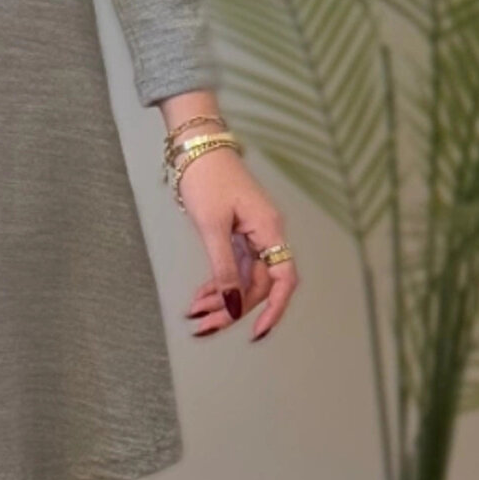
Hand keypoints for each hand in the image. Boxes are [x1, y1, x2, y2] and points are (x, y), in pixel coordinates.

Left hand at [175, 147, 298, 342]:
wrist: (196, 146)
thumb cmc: (206, 176)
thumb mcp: (212, 226)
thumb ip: (224, 267)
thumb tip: (234, 304)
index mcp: (269, 230)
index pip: (283, 280)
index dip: (273, 309)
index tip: (257, 333)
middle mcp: (266, 235)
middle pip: (258, 285)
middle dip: (232, 309)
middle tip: (204, 327)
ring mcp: (252, 235)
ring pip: (243, 280)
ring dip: (222, 300)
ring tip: (196, 316)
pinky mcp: (237, 234)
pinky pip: (234, 268)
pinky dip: (218, 284)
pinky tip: (200, 298)